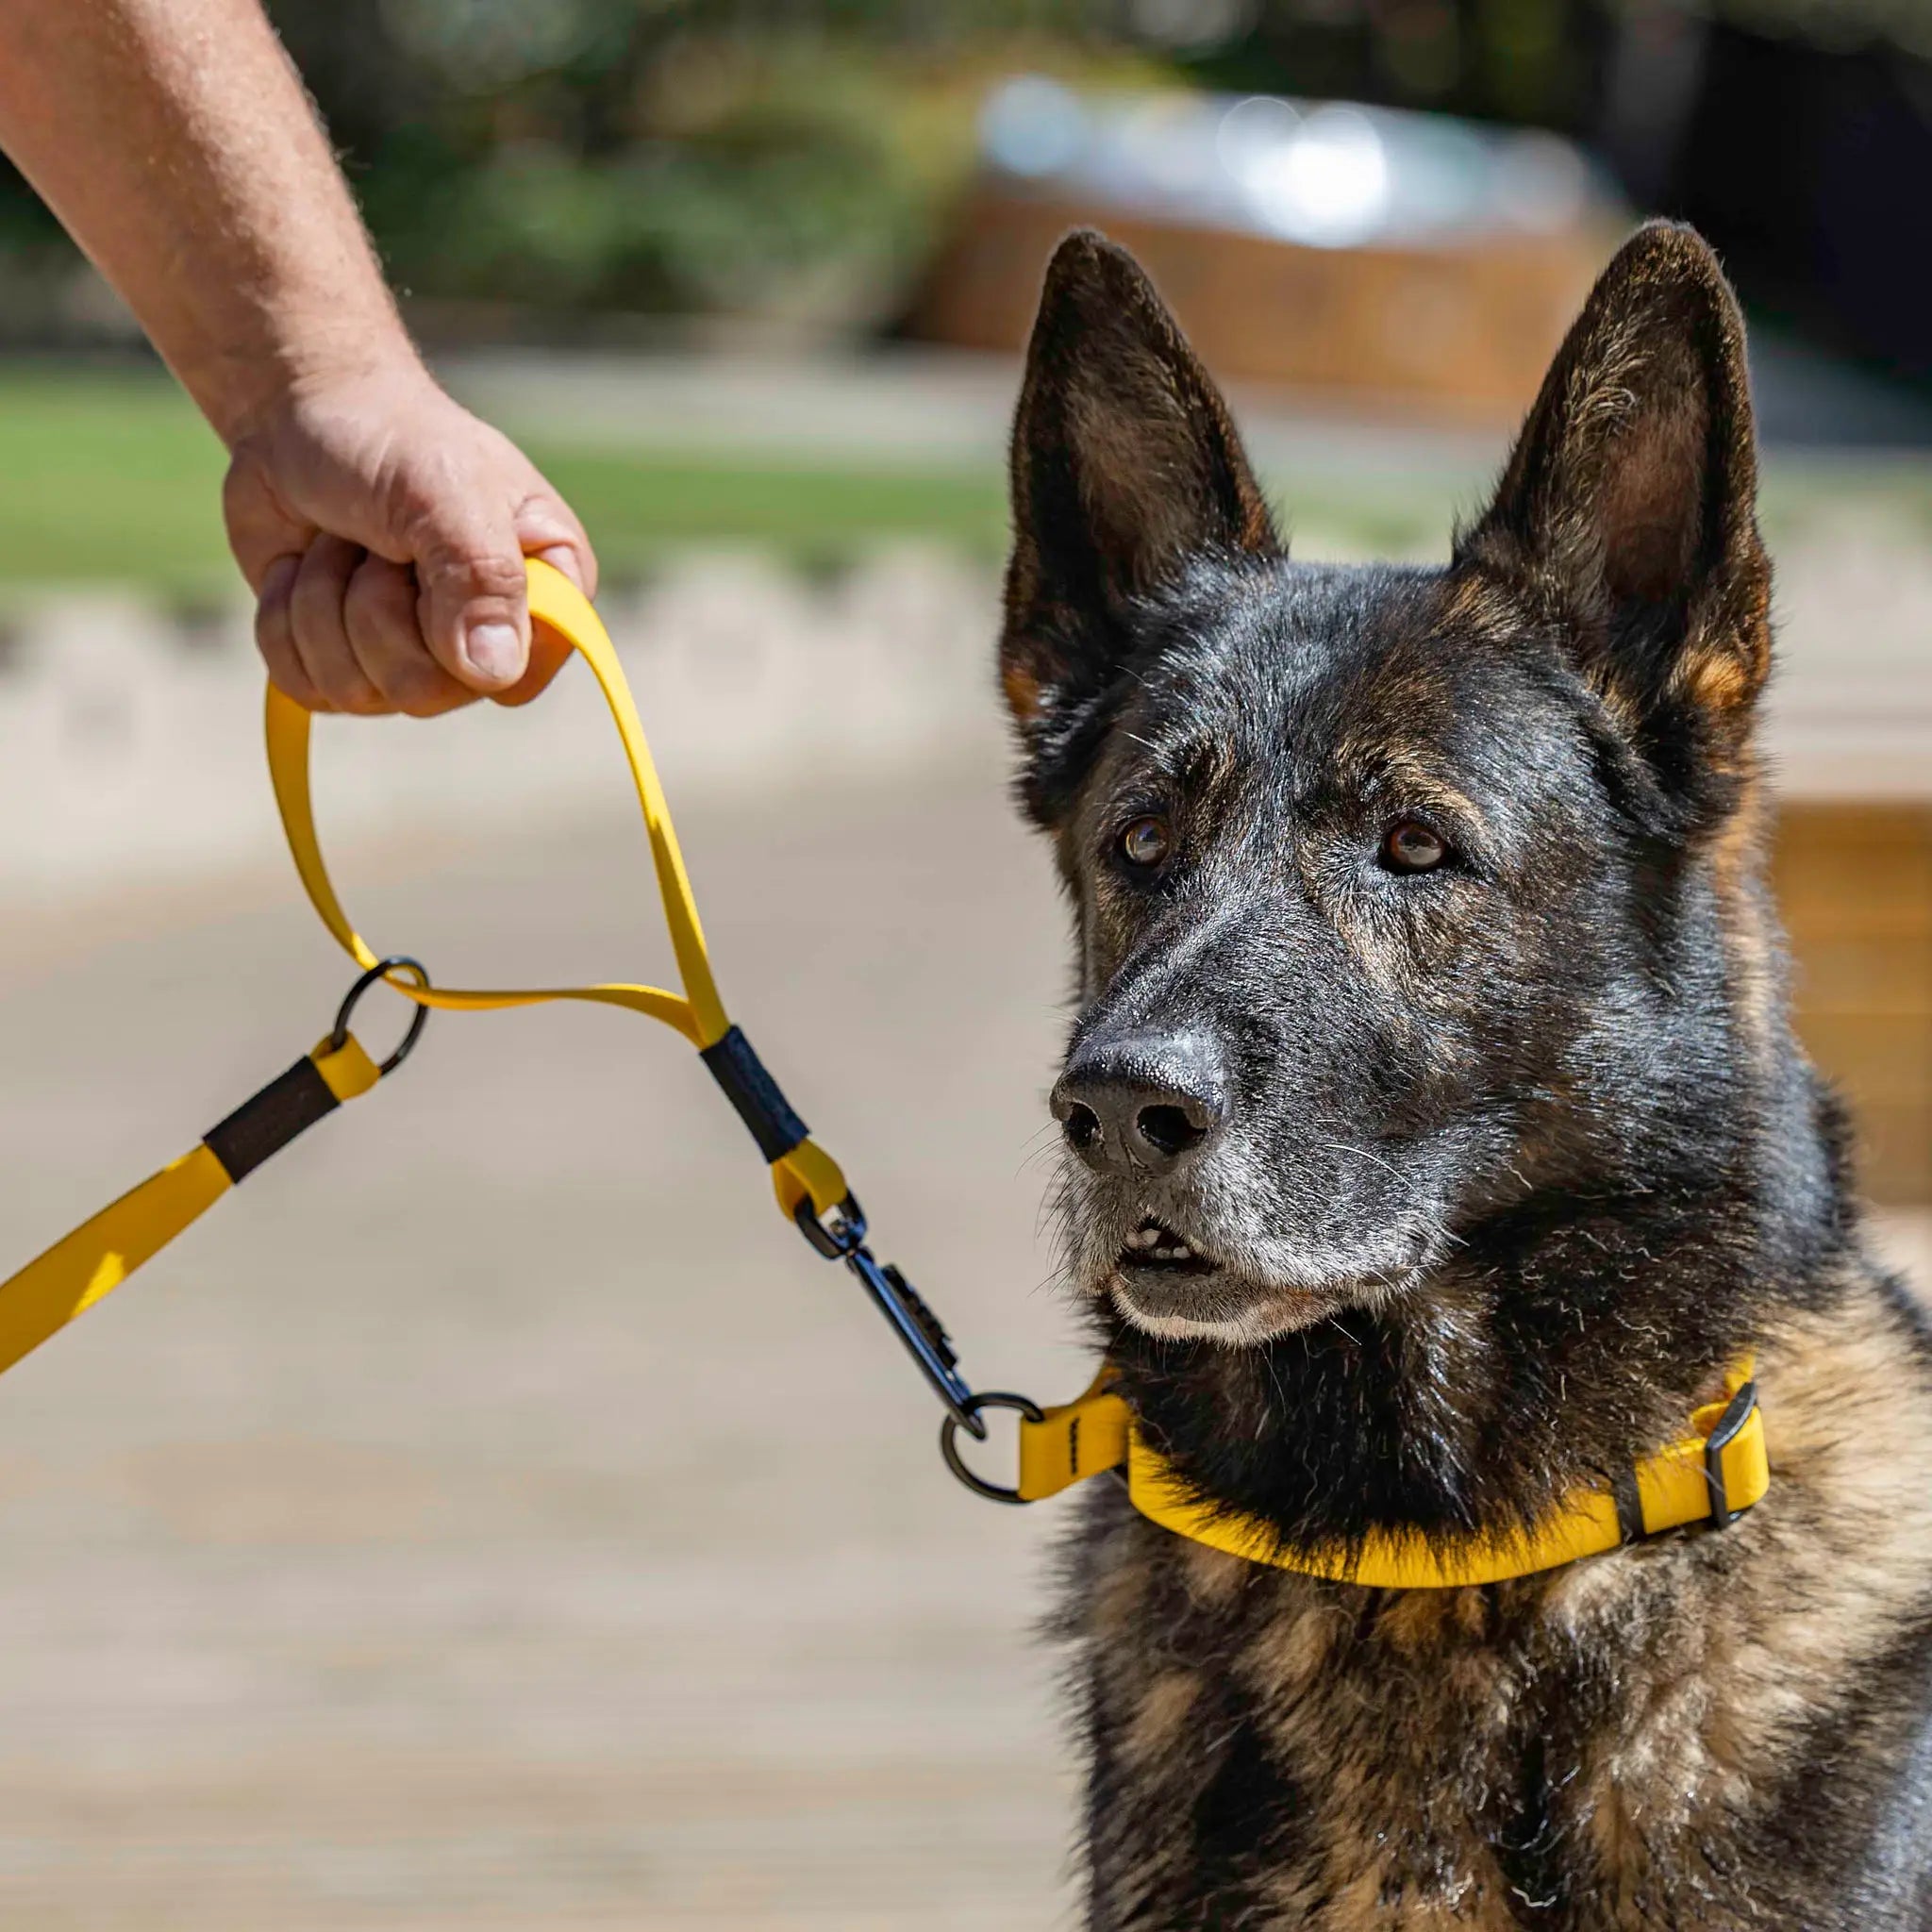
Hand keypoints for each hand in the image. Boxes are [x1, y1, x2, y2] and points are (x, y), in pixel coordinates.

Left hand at [222, 355, 597, 714]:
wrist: (300, 415)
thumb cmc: (393, 441)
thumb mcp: (446, 491)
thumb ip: (483, 576)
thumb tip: (493, 675)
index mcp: (540, 600)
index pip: (514, 680)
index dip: (461, 639)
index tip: (437, 567)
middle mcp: (481, 644)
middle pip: (419, 692)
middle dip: (371, 606)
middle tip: (377, 543)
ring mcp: (409, 661)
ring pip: (352, 690)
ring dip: (321, 602)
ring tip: (341, 543)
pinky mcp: (342, 663)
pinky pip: (301, 686)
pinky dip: (282, 618)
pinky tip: (302, 569)